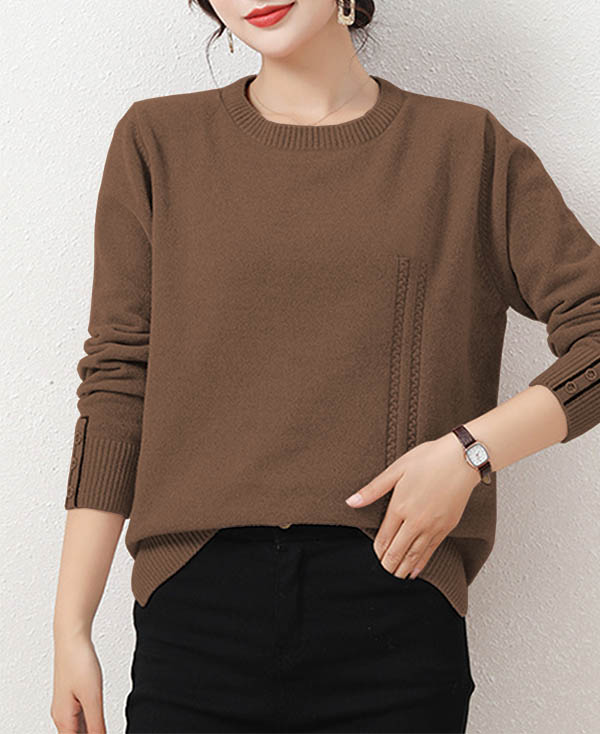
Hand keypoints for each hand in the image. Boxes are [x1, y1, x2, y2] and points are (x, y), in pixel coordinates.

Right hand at [51, 630, 105, 732]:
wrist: (71, 638)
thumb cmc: (78, 662)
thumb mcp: (93, 697)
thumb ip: (97, 724)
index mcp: (64, 721)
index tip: (102, 732)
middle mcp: (61, 716)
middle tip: (104, 728)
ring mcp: (65, 706)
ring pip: (78, 729)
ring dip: (91, 731)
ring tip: (103, 727)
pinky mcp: (71, 697)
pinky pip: (80, 717)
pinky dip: (90, 722)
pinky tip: (100, 721)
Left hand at [345, 433, 480, 579]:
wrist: (462, 459)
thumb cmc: (429, 459)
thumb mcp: (396, 469)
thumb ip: (373, 489)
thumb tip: (351, 501)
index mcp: (400, 506)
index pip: (384, 537)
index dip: (377, 550)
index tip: (375, 556)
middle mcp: (416, 520)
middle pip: (397, 550)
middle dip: (388, 564)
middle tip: (383, 571)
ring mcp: (433, 526)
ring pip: (414, 554)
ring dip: (403, 568)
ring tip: (396, 576)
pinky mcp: (447, 527)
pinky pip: (431, 550)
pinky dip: (421, 563)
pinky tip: (416, 570)